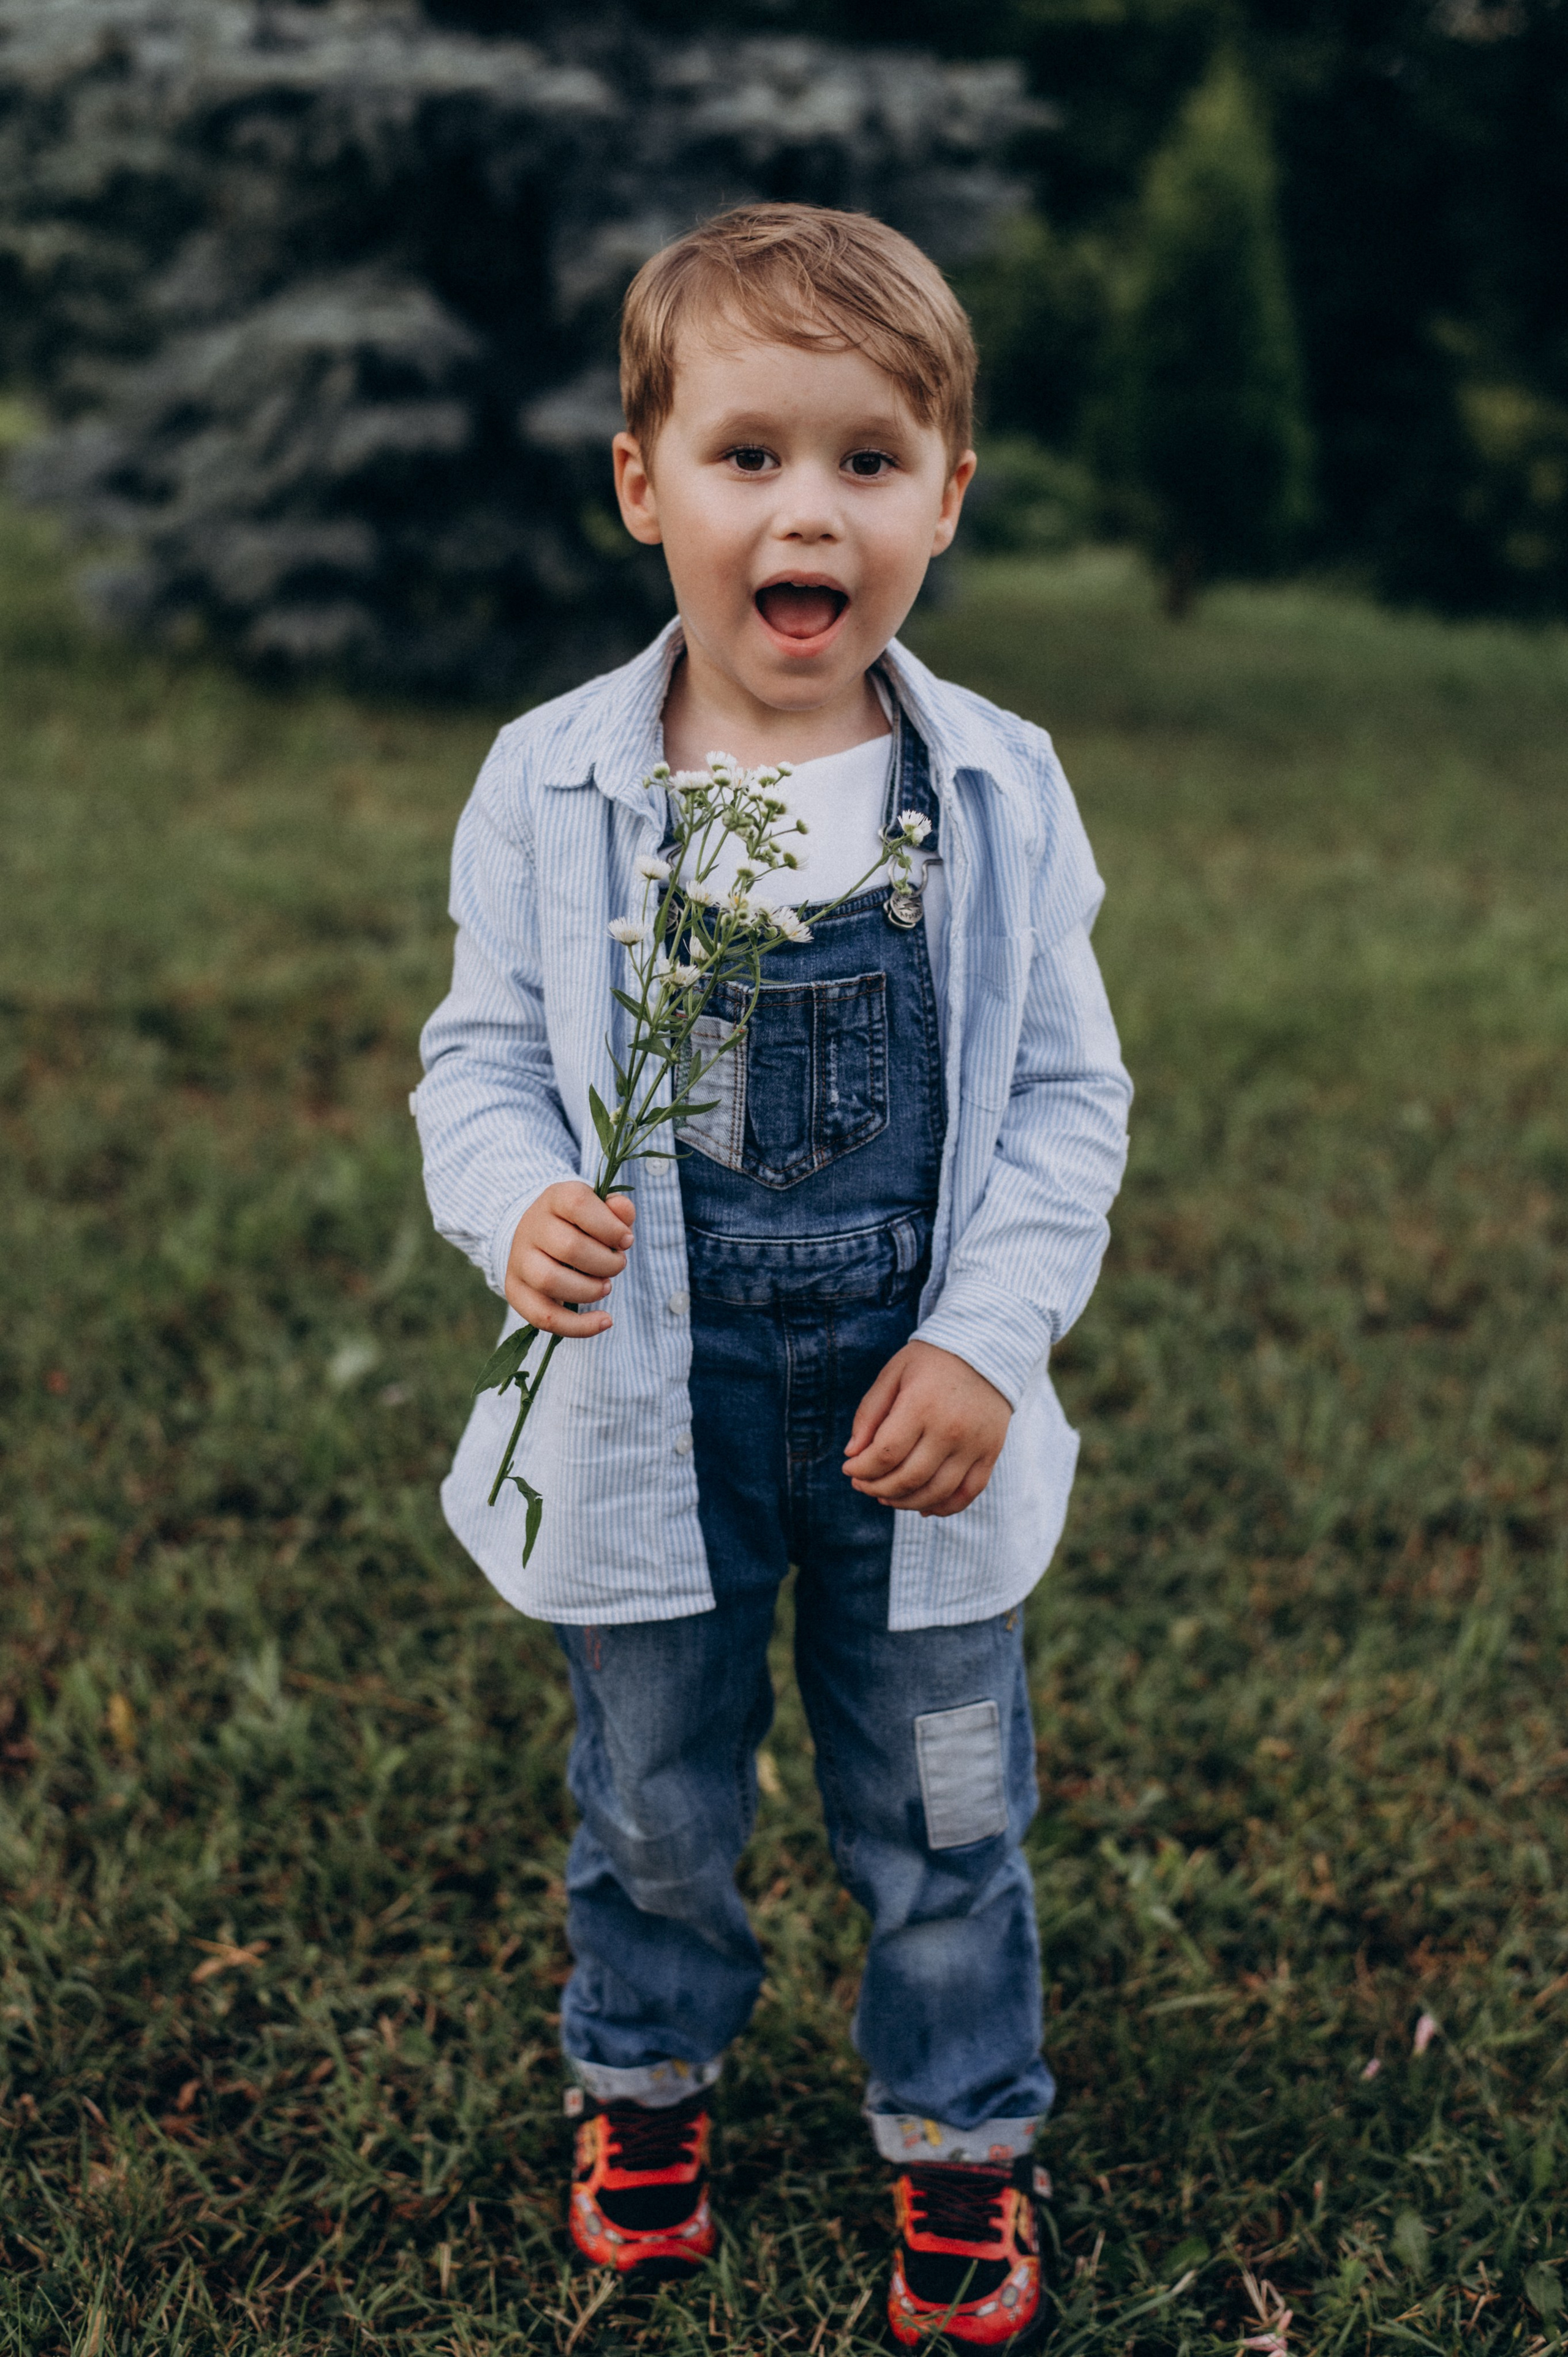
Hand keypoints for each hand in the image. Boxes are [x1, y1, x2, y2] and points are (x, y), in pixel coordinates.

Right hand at [504, 1182, 634, 1336]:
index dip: (609, 1226)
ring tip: (605, 1286)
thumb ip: (617, 1209)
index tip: (626, 1240)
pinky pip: (543, 1316)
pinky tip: (605, 1321)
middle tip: (618, 1264)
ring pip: (550, 1281)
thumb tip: (624, 1211)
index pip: (578, 1204)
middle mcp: (531, 1227)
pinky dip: (579, 1326)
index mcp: (555, 1199)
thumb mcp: (599, 1208)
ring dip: (589, 1290)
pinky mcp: (516, 1291)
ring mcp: (519, 1260)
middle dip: (606, 1263)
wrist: (536, 1234)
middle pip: (569, 1248)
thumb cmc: (580, 1224)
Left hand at [842, 1340, 1010, 1517]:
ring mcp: (974, 1445)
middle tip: (862, 1485)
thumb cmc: (931, 1360)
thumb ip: (869, 1412)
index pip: (884, 1455)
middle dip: (876, 1488)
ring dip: (904, 1502)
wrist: (988, 1348)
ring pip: (935, 1493)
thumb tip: (852, 1454)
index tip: (849, 1468)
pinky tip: (922, 1506)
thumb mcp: (893, 1373)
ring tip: (886, 1496)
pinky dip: (943, 1507)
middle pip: (907, 1478)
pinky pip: (967, 1493)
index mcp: (921, 1406)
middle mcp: (950, 1430)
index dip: (861, 1469)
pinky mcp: (990, 1453)